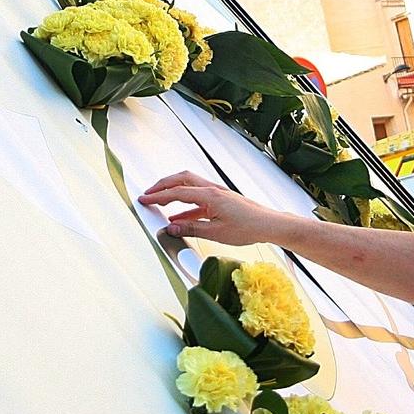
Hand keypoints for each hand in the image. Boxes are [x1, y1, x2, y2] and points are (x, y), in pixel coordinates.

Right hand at [137, 172, 288, 245]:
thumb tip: (171, 228)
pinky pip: (197, 199)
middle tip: (148, 193)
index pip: (177, 193)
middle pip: (181, 180)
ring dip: (173, 191)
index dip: (158, 196)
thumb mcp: (215, 233)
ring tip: (159, 201)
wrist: (268, 224)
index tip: (144, 199)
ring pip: (189, 186)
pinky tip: (178, 217)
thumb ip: (191, 229)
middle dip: (162, 185)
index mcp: (209, 195)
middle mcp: (212, 189)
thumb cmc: (248, 227)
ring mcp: (216, 193)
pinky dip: (185, 204)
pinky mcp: (220, 200)